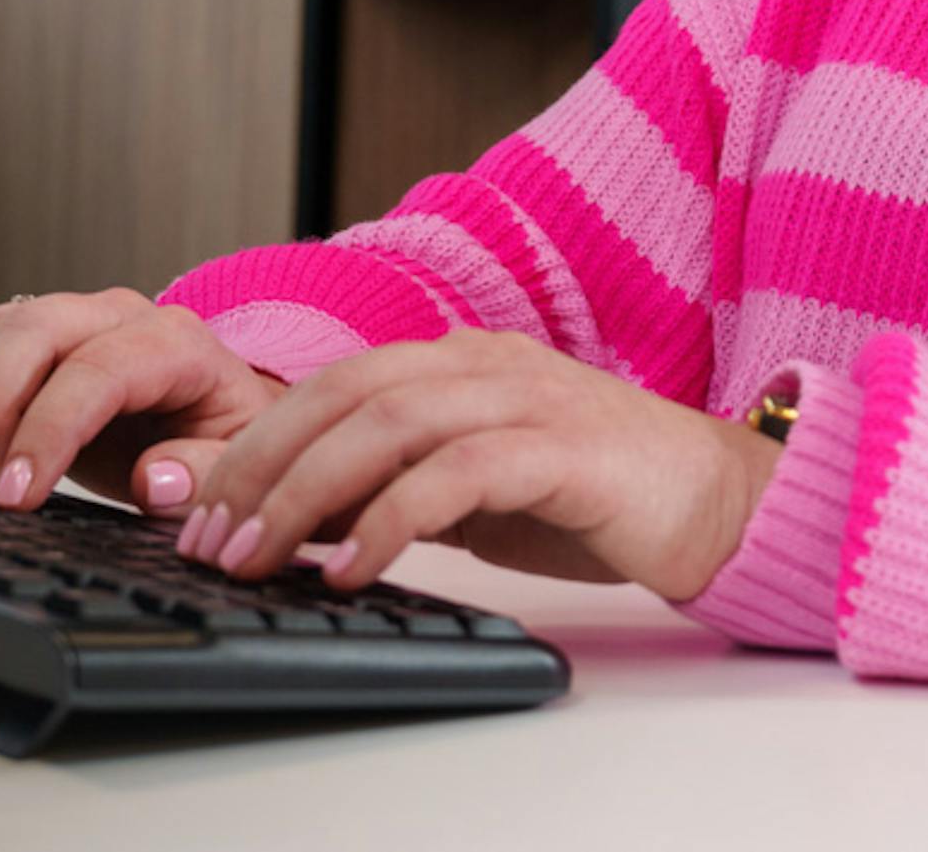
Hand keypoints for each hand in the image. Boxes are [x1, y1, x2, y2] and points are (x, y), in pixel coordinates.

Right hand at [0, 288, 285, 515]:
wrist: (207, 411)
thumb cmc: (217, 435)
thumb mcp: (234, 464)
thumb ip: (204, 473)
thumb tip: (157, 479)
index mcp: (173, 342)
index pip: (98, 371)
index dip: (47, 432)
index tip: (15, 496)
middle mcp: (113, 316)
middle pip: (30, 331)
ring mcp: (63, 320)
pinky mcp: (20, 341)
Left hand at [172, 331, 782, 603]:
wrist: (721, 501)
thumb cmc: (597, 498)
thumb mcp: (476, 488)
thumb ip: (401, 483)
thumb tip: (305, 519)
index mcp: (459, 362)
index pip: (332, 384)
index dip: (257, 444)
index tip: (206, 514)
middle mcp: (484, 364)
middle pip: (344, 393)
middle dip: (263, 467)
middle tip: (216, 541)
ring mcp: (526, 398)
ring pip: (389, 423)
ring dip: (310, 492)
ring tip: (264, 558)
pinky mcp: (564, 448)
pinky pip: (459, 472)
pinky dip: (394, 519)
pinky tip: (356, 566)